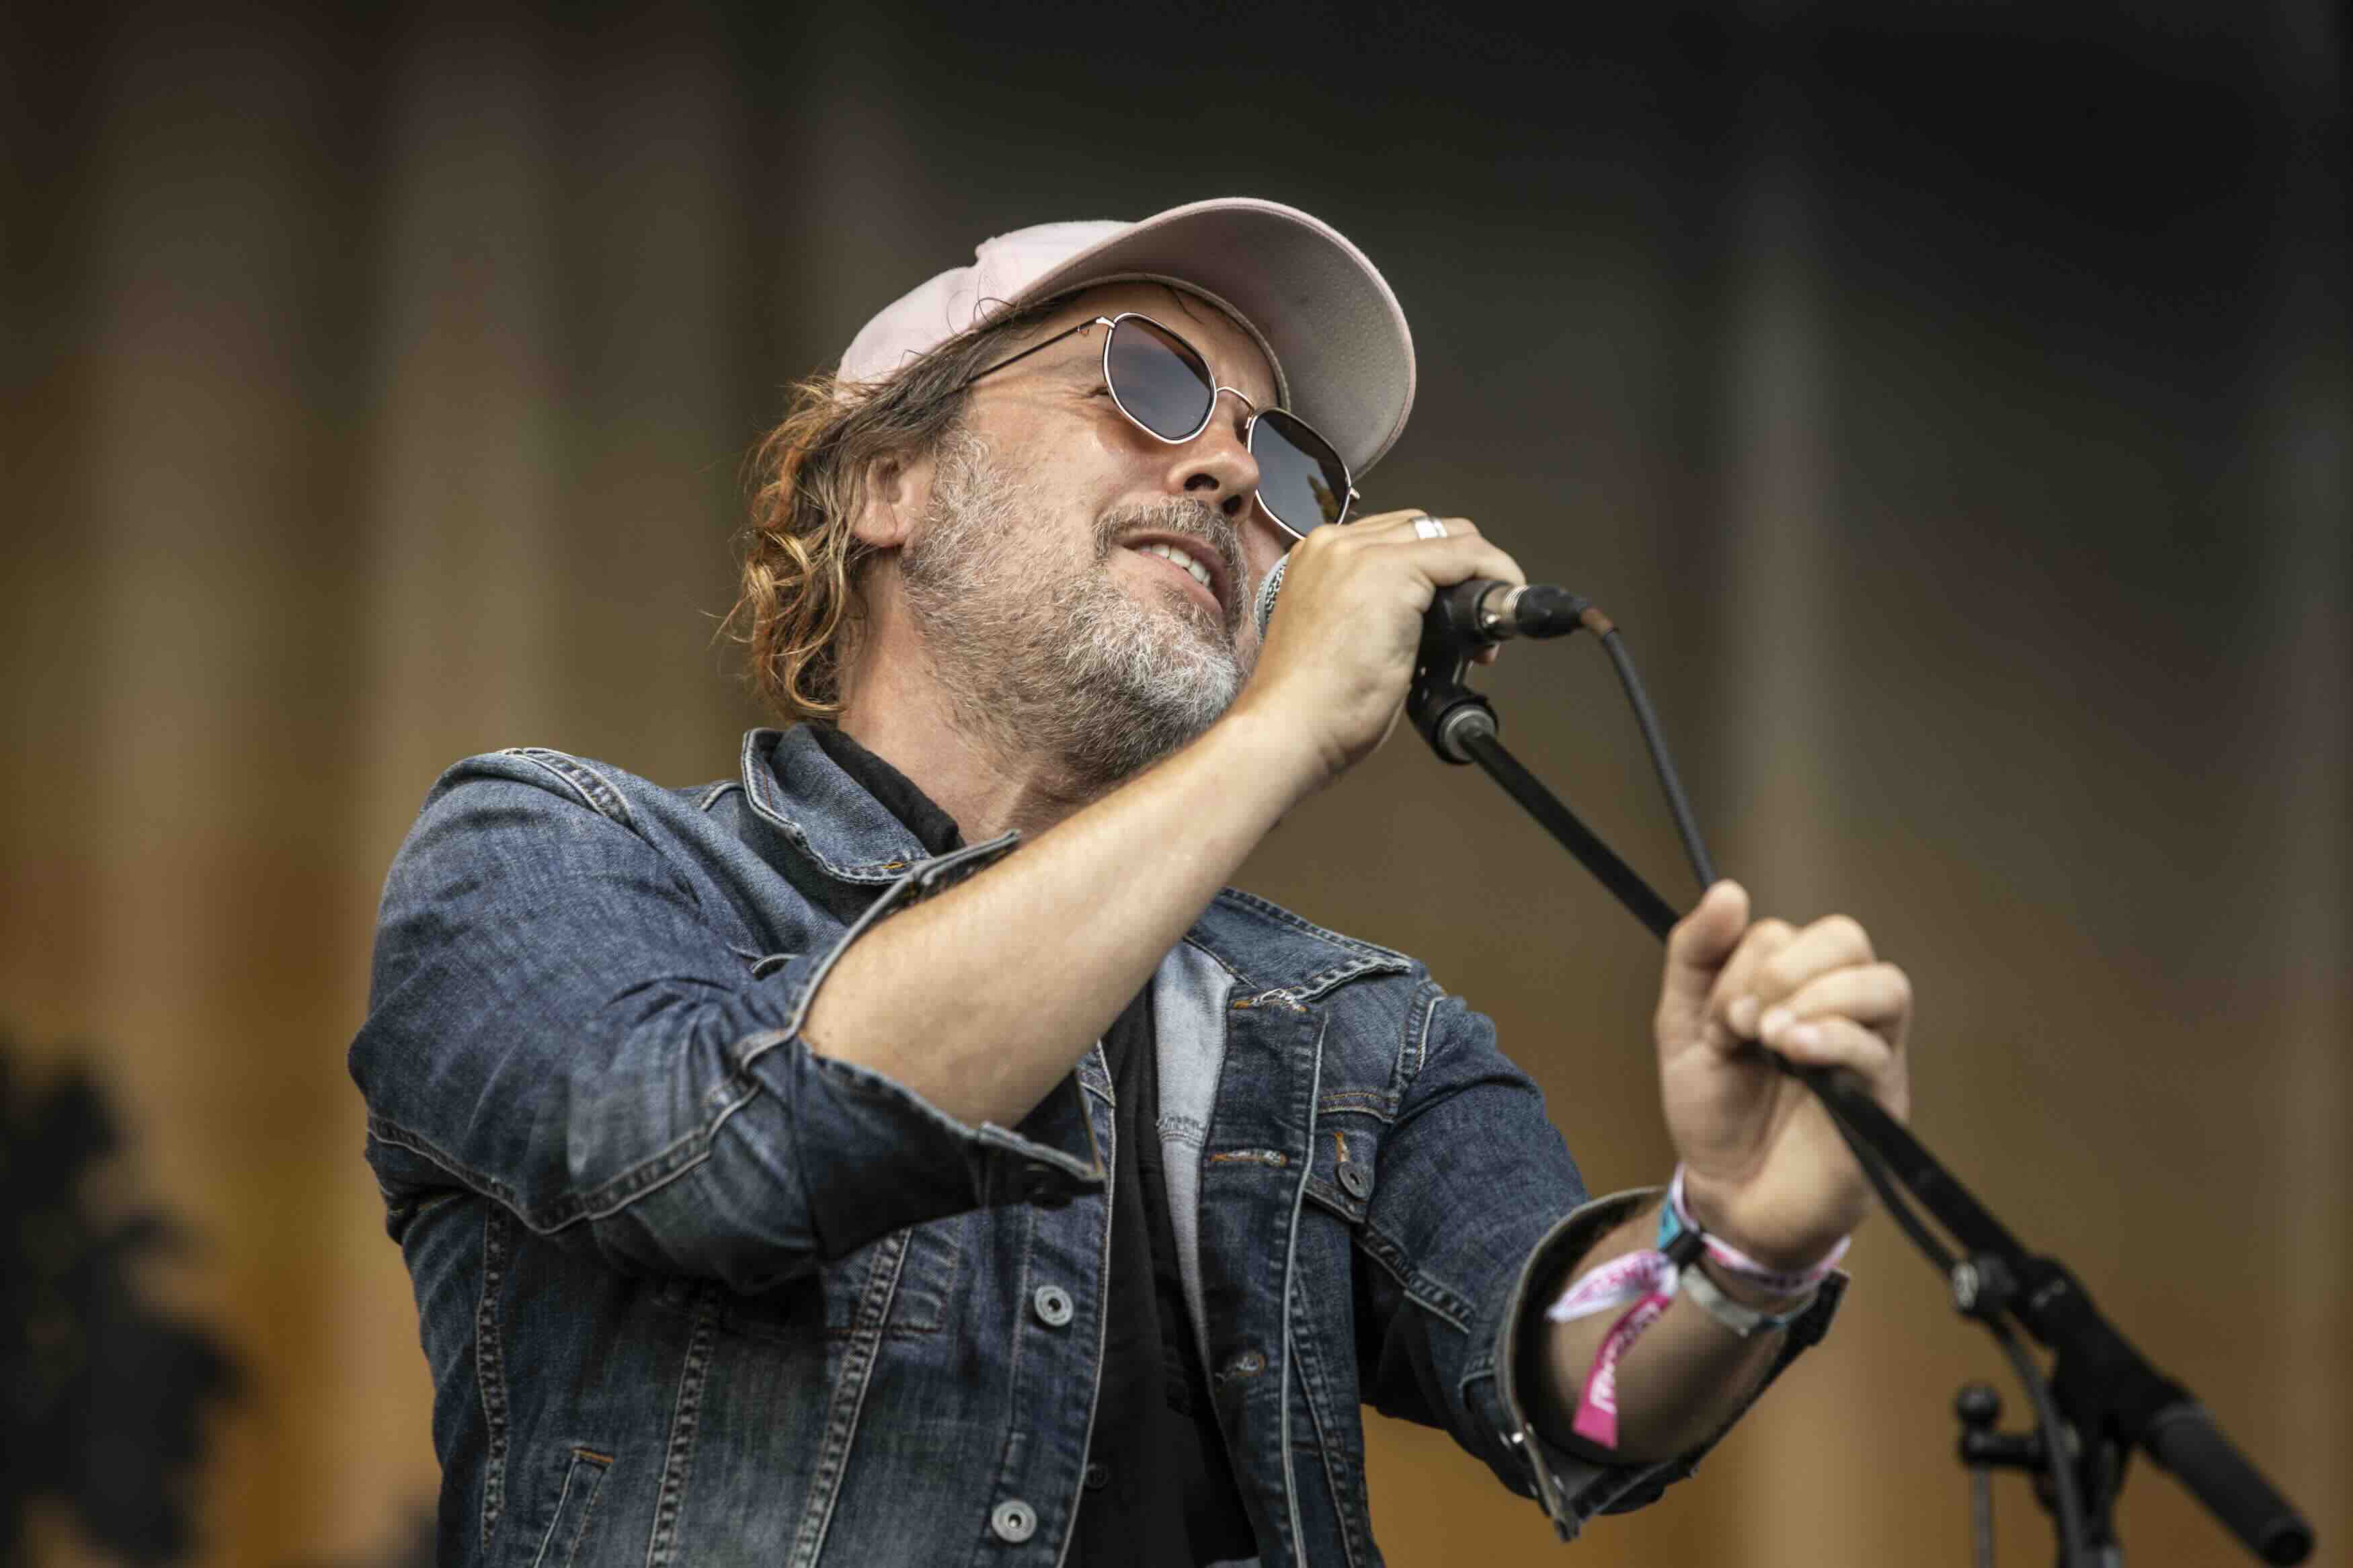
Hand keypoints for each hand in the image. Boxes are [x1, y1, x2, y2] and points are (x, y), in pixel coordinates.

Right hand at [1226, 508, 1524, 793]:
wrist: (1289, 729)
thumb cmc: (1310, 704)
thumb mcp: (1340, 638)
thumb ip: (1373, 611)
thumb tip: (1424, 620)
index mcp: (1318, 557)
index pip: (1396, 537)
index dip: (1436, 569)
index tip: (1453, 613)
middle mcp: (1336, 544)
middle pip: (1426, 529)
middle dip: (1461, 568)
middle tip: (1472, 623)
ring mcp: (1362, 553)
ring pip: (1450, 536)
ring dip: (1480, 573)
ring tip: (1481, 629)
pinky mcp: (1392, 573)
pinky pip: (1466, 556)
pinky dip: (1495, 575)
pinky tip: (1500, 607)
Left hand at [1651, 880, 1912, 1268]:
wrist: (1730, 1195)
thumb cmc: (1715, 1111)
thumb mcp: (1683, 1026)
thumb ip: (1696, 955)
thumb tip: (1729, 891)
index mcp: (1787, 984)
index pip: (1781, 933)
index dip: (1739, 968)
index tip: (1716, 1023)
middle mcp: (1835, 1006)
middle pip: (1844, 938)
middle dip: (1783, 969)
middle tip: (1744, 1022)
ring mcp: (1864, 1048)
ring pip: (1883, 982)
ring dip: (1818, 995)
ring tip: (1770, 1037)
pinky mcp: (1880, 1096)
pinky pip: (1878, 1045)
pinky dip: (1833, 1036)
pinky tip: (1794, 1053)